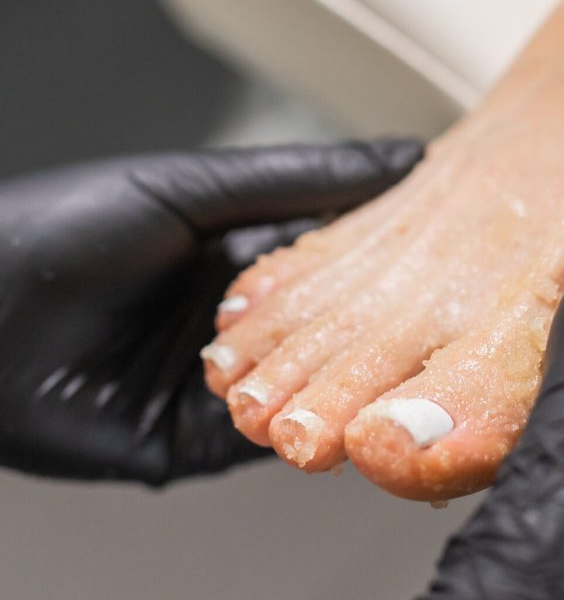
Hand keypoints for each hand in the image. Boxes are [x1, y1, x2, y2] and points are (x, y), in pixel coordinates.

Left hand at [0, 141, 420, 485]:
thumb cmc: (64, 228)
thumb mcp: (193, 189)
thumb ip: (299, 180)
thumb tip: (401, 156)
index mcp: (243, 255)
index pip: (348, 259)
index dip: (404, 255)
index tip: (464, 249)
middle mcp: (239, 323)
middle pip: (338, 332)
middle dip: (392, 331)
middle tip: (462, 323)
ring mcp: (220, 386)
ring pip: (312, 391)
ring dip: (357, 390)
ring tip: (423, 379)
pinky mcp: (190, 443)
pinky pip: (265, 442)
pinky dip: (307, 434)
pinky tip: (354, 423)